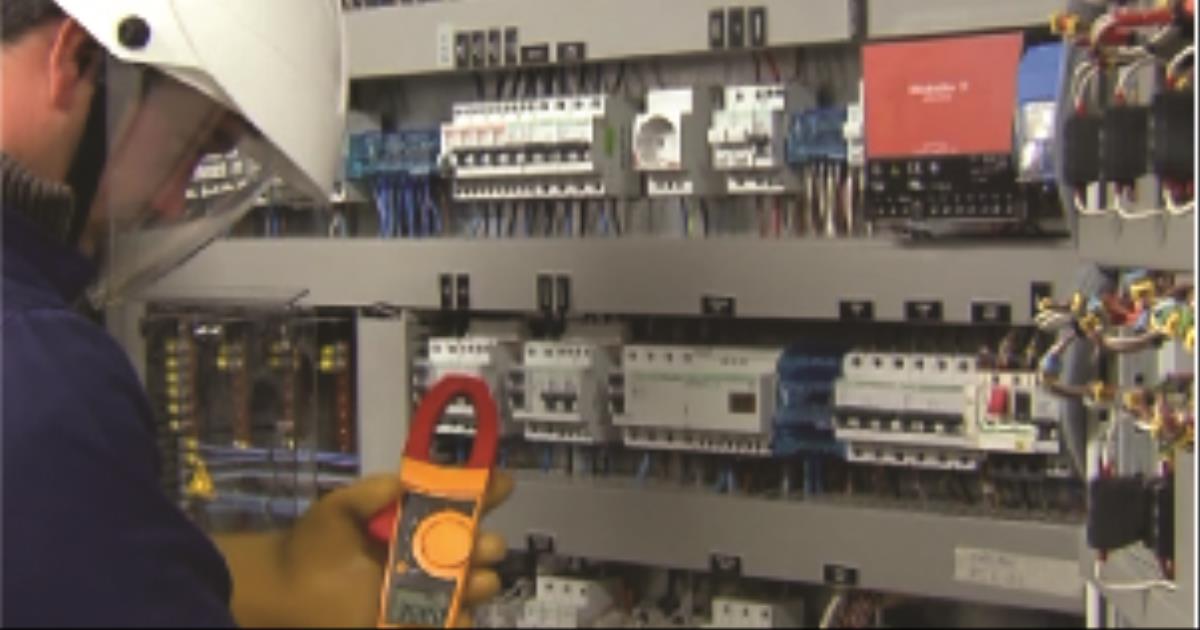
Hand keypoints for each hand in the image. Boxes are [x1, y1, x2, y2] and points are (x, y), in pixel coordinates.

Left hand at [215, 471, 513, 627]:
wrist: (284, 590)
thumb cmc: (314, 543)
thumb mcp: (342, 506)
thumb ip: (376, 490)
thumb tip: (412, 477)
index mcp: (416, 522)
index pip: (462, 504)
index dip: (486, 491)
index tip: (503, 484)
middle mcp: (428, 554)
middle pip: (475, 548)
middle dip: (487, 544)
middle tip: (482, 545)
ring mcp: (424, 591)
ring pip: (470, 587)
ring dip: (480, 582)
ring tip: (476, 581)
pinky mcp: (412, 621)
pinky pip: (448, 623)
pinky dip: (458, 620)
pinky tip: (459, 613)